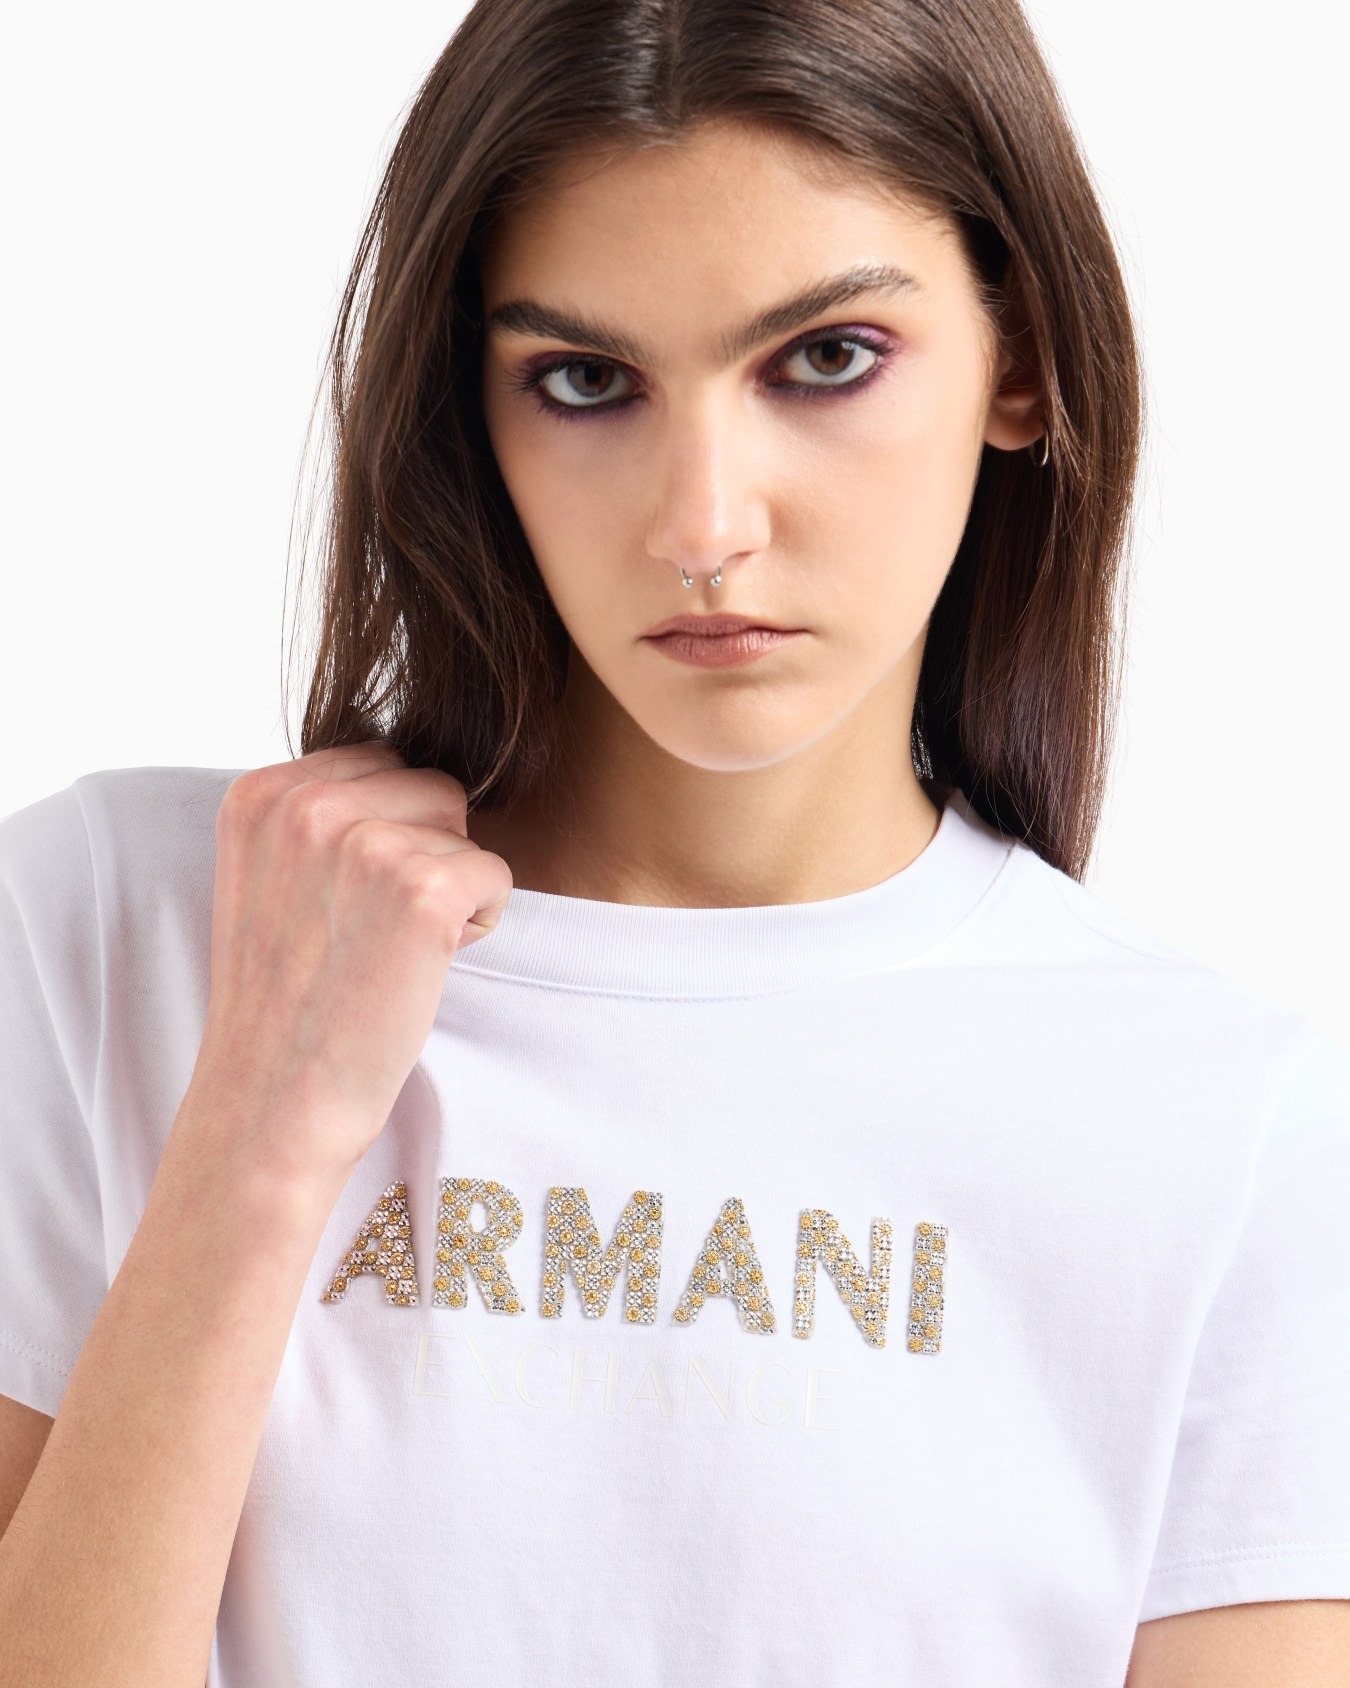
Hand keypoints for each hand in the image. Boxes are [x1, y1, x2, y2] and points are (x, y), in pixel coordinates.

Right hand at [179, 740, 512, 1189]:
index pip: (379, 761)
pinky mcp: (423, 890)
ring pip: (464, 828)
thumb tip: (412, 771)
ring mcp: (365, 843)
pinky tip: (426, 966)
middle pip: (430, 785)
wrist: (272, 1103)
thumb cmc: (283, 1002)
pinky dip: (480, 921)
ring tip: (394, 950)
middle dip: (427, 850)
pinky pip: (496, 873)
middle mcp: (306, 804)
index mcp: (259, 793)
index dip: (388, 832)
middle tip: (377, 930)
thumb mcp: (266, 878)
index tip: (348, 902)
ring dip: (451, 886)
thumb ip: (319, 816)